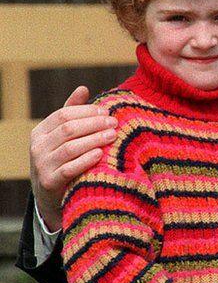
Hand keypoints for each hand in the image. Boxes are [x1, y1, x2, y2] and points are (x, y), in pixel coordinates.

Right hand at [29, 86, 116, 230]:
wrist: (51, 195)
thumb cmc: (62, 158)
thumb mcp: (63, 135)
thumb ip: (71, 112)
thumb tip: (83, 87)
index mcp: (40, 131)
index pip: (64, 114)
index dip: (87, 111)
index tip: (107, 111)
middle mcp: (37, 147)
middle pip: (68, 129)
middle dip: (94, 123)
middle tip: (114, 122)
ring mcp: (41, 165)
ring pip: (70, 147)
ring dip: (94, 139)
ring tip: (113, 135)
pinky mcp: (49, 182)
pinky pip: (69, 168)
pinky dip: (86, 160)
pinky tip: (101, 154)